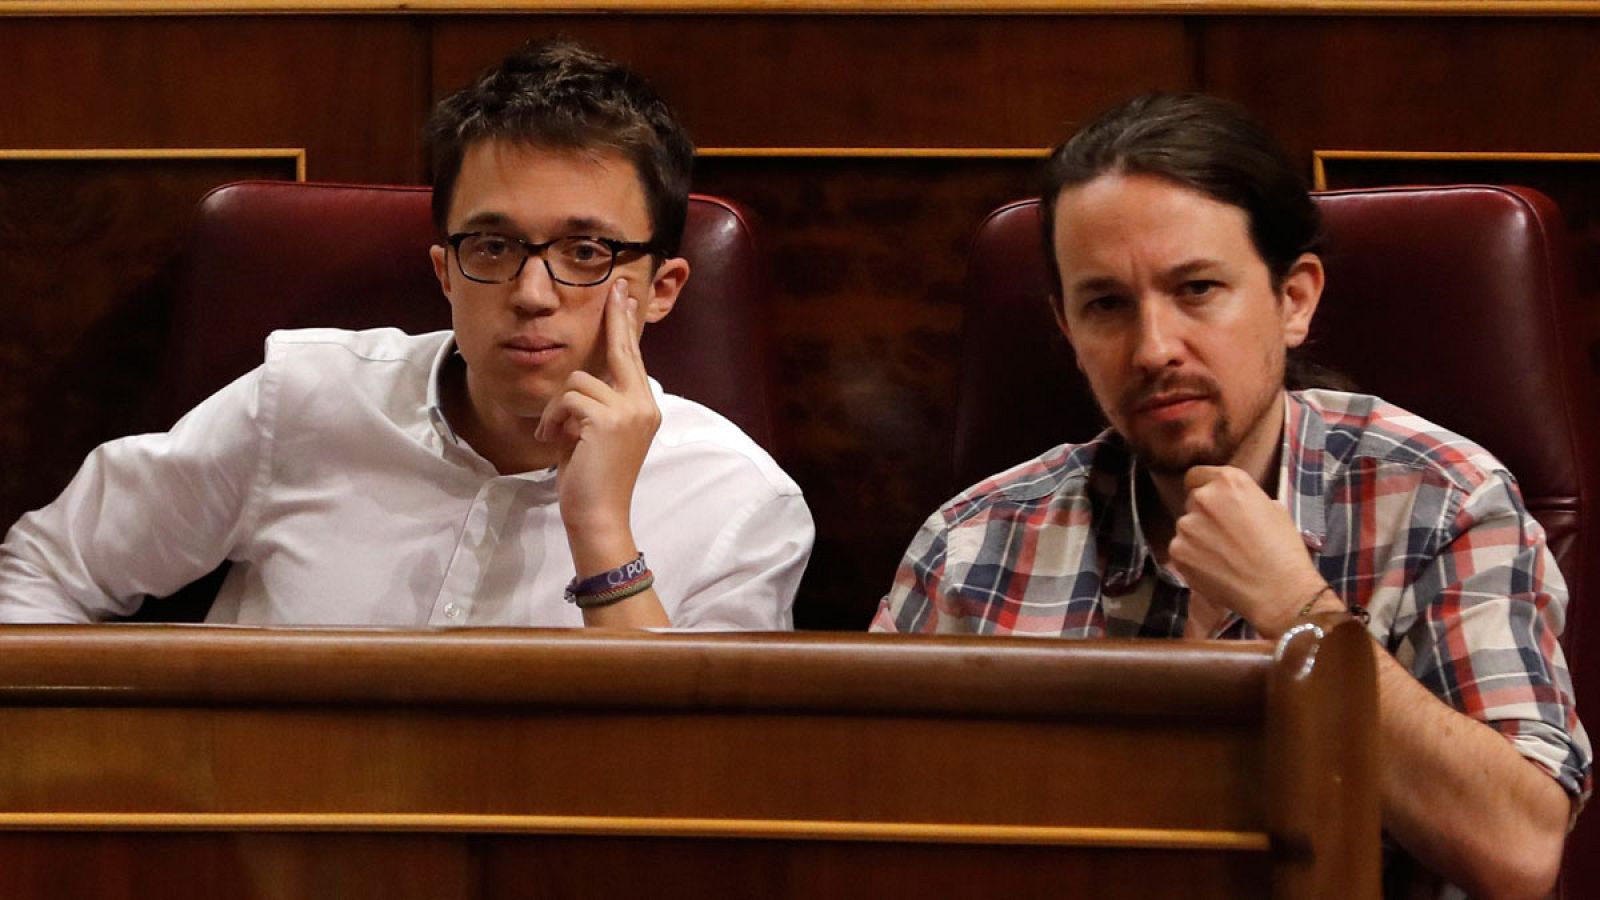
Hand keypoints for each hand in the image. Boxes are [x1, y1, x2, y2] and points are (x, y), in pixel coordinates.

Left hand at [534, 279, 659, 567]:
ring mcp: (630, 410)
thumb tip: (581, 380)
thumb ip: (595, 404)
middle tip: (616, 288)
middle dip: (615, 319)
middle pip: (621, 350)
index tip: (625, 298)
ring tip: (556, 435)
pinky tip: (553, 440)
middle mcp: (644, 404)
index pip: (632, 359)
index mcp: (644, 407)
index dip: (626, 327)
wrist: (599, 515)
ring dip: (557, 409)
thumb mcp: (594, 434)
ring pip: (578, 381)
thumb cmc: (591, 479)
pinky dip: (553, 419)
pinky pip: (569, 398)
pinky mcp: (609, 419)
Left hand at [1167, 465, 1326, 637]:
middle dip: (1204, 515)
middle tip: (1225, 536)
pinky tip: (1214, 569)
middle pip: (1192, 501)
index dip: (1204, 488)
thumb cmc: (1283, 551)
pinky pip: (1181, 550)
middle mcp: (1203, 497)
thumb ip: (1244, 498)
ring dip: (1198, 538)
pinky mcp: (1177, 551)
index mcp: (1229, 481)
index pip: (1197, 475)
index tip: (1212, 503)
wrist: (1278, 590)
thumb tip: (1232, 502)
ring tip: (1222, 557)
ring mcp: (1187, 525)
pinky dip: (1192, 558)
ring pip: (1186, 527)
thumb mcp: (1273, 508)